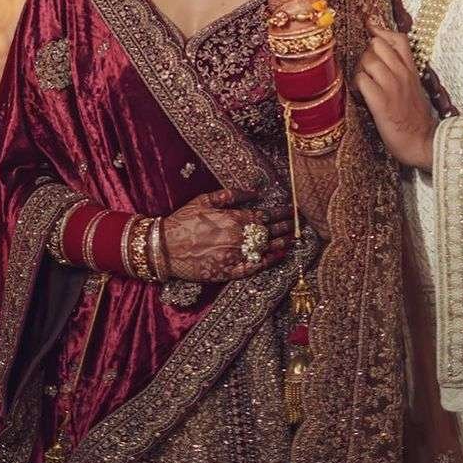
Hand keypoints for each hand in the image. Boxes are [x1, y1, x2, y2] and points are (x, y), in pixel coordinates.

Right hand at [162, 188, 292, 281]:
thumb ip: (231, 195)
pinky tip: (277, 257)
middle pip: (267, 232)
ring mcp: (234, 256)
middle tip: (297, 224)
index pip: (263, 215)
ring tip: (293, 239)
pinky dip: (267, 262)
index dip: (279, 213)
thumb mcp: (204, 200)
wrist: (165, 247)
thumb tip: (254, 191)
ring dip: (280, 243)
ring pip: (264, 249)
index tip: (291, 210)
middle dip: (284, 227)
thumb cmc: (183, 221)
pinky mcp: (228, 271)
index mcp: (233, 219)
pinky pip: (253, 268)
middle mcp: (237, 238)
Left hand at [354, 20, 435, 170]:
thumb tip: (385, 61)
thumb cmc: (416, 118)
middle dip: (366, 53)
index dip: (381, 30)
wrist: (423, 142)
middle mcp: (402, 74)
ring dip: (360, 69)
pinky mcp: (381, 102)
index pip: (399, 39)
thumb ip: (402, 72)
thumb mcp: (414, 88)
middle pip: (377, 44)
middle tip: (366, 69)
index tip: (370, 27)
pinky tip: (360, 95)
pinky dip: (356, 85)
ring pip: (368, 60)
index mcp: (411, 70)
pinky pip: (361, 81)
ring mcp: (392, 87)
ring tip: (362, 83)